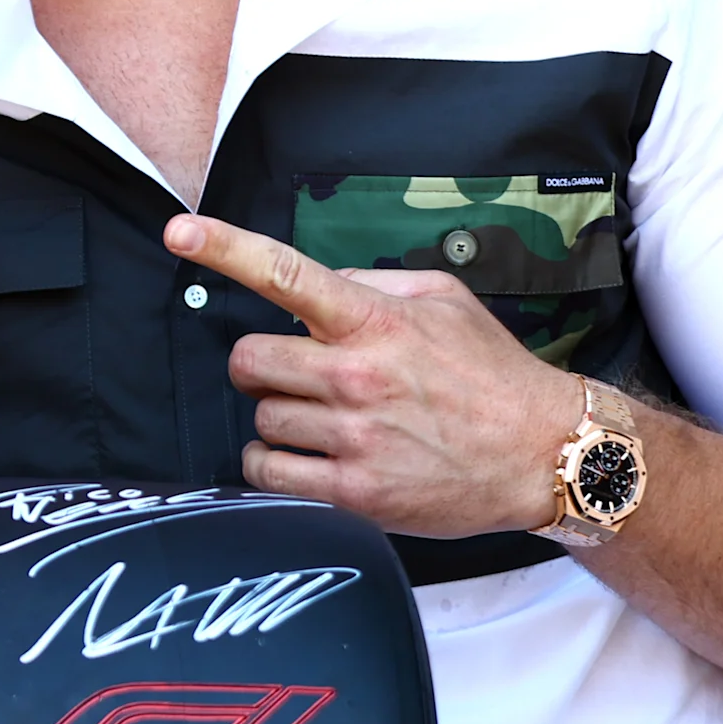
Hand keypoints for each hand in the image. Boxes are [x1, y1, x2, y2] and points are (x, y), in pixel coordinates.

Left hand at [166, 213, 582, 538]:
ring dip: (278, 416)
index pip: (285, 275)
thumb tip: (316, 287)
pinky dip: (273, 463)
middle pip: (250, 358)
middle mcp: (358, 375)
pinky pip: (269, 472)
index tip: (179, 231)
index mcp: (376, 321)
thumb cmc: (491, 374)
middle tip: (294, 372)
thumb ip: (373, 285)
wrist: (543, 454)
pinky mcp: (354, 492)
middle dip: (262, 364)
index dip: (224, 248)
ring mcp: (353, 437)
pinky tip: (304, 456)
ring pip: (260, 417)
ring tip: (323, 419)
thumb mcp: (445, 301)